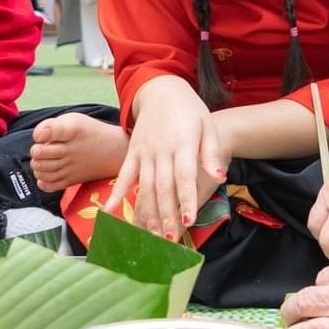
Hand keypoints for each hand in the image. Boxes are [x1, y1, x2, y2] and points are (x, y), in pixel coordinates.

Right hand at [110, 77, 227, 240]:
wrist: (161, 90)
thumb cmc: (190, 111)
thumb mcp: (207, 127)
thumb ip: (211, 153)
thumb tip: (219, 177)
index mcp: (182, 143)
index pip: (184, 175)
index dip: (185, 198)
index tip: (187, 220)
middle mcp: (161, 150)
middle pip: (162, 186)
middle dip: (166, 213)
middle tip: (169, 238)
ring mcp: (144, 152)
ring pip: (144, 186)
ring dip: (147, 212)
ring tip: (151, 235)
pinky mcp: (132, 153)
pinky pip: (123, 176)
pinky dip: (116, 194)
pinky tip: (109, 212)